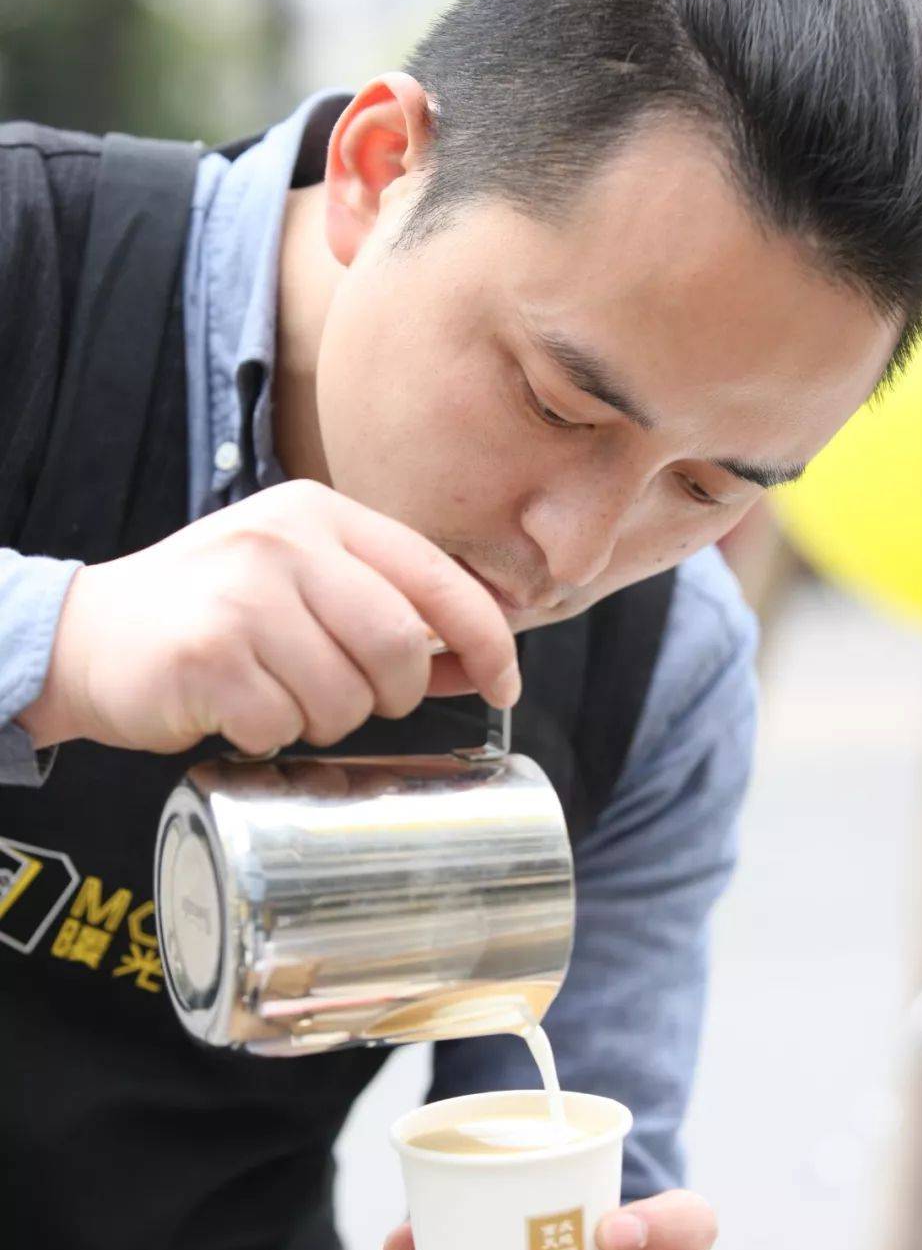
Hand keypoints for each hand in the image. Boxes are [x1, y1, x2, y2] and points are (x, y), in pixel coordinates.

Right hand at [20, 479, 519, 751]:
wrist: (90, 634)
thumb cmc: (216, 614)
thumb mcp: (303, 586)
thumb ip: (389, 613)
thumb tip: (482, 660)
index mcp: (322, 514)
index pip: (438, 576)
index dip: (487, 637)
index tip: (504, 680)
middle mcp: (285, 541)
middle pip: (399, 646)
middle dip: (391, 695)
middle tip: (351, 698)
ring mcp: (242, 594)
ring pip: (345, 696)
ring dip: (323, 720)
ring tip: (277, 696)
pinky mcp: (205, 653)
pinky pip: (282, 725)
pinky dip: (268, 734)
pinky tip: (236, 708)